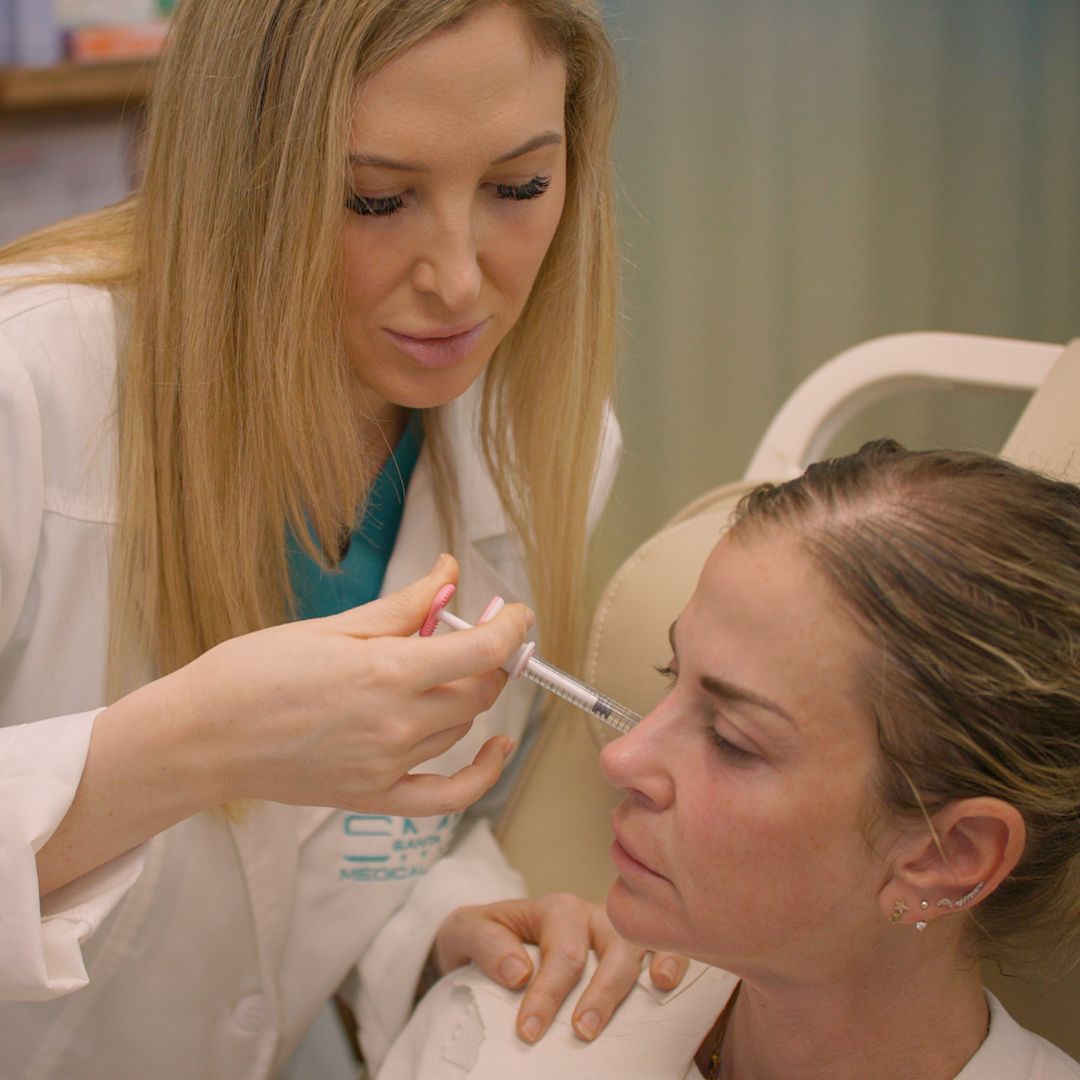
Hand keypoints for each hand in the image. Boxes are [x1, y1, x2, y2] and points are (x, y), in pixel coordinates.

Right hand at [176, 554, 532, 815]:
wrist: (200, 739)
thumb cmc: (252, 673)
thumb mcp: (332, 626)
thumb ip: (403, 606)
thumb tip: (448, 574)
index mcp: (388, 673)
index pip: (481, 650)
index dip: (511, 627)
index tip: (516, 613)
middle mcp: (397, 724)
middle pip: (480, 691)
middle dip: (491, 658)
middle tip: (474, 633)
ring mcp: (388, 766)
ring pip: (461, 728)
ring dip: (468, 696)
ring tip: (440, 670)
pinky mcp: (372, 796)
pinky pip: (447, 796)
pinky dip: (481, 774)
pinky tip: (495, 748)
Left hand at [433, 894, 689, 1042]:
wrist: (491, 941)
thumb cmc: (484, 937)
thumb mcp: (466, 931)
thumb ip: (485, 943)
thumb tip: (519, 972)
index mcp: (556, 910)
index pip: (561, 950)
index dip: (548, 992)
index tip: (529, 1031)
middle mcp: (595, 917)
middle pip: (611, 945)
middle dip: (601, 991)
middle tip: (582, 1033)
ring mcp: (620, 934)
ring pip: (643, 942)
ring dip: (649, 966)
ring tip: (656, 989)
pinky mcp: (636, 953)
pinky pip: (664, 946)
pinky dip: (674, 956)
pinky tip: (671, 980)